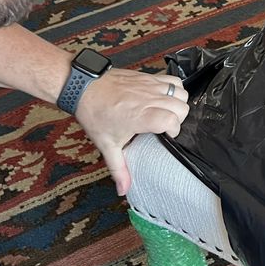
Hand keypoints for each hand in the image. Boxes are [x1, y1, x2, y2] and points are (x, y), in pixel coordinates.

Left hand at [75, 69, 188, 196]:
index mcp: (141, 116)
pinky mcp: (148, 76)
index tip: (164, 135)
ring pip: (180, 92)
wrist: (83, 87)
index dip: (173, 130)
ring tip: (166, 111)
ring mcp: (150, 85)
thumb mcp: (107, 144)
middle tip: (164, 126)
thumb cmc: (95, 114)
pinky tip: (164, 98)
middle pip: (181, 107)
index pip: (172, 120)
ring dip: (178, 103)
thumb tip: (123, 189)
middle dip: (178, 119)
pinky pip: (173, 80)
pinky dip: (174, 89)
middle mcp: (149, 99)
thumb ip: (119, 168)